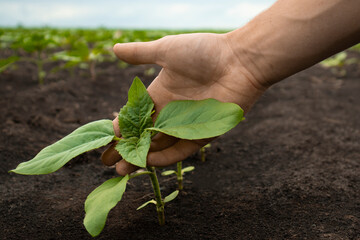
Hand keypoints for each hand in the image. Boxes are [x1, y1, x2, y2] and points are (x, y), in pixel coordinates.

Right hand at [101, 32, 265, 174]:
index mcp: (161, 93)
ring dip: (141, 157)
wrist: (240, 61)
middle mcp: (171, 111)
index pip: (135, 115)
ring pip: (159, 145)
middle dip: (127, 148)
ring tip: (121, 170)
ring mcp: (186, 125)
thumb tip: (113, 50)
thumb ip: (140, 53)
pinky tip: (147, 163)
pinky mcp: (202, 135)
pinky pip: (180, 150)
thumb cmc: (204, 52)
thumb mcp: (166, 50)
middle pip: (144, 135)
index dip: (120, 128)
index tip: (105, 139)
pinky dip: (164, 158)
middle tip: (108, 162)